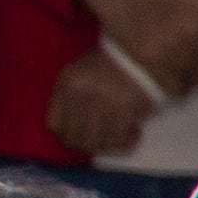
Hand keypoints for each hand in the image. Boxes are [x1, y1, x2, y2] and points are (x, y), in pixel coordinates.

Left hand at [46, 46, 158, 162]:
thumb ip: (70, 98)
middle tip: (100, 140)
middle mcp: (79, 98)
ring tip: (117, 136)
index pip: (54, 125)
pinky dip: (124, 142)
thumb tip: (71, 125)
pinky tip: (132, 133)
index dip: (67, 134)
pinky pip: (117, 140)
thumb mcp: (80, 72)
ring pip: (94, 143)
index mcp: (66, 85)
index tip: (79, 134)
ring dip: (106, 145)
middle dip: (86, 144)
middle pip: (73, 139)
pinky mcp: (123, 113)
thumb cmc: (111, 60)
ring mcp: (100, 107)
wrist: (143, 53)